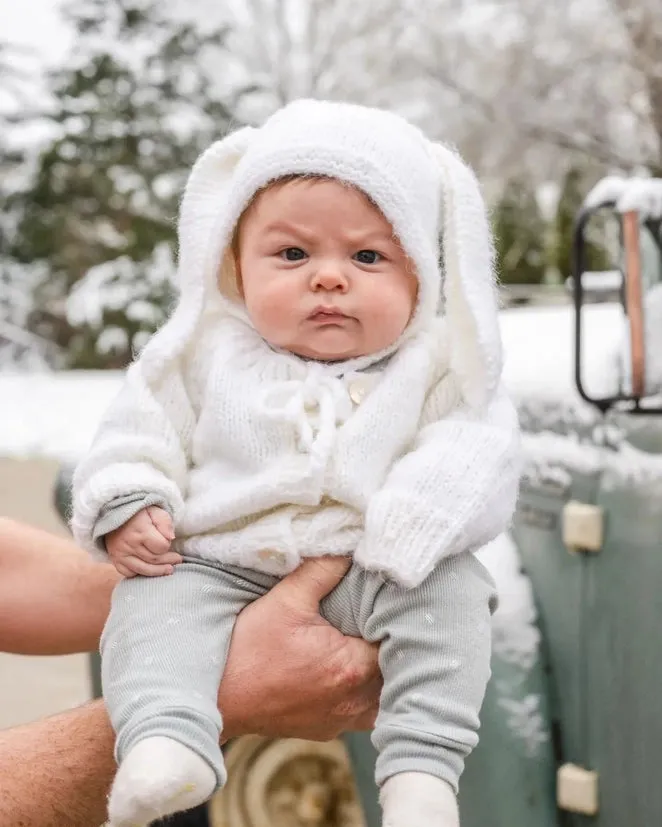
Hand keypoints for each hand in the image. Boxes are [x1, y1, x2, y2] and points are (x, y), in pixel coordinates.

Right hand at [106, 507, 181, 577]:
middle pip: (154, 560)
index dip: (167, 545)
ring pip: (143, 569)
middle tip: (177, 559)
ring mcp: (120, 553)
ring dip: (158, 571)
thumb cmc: (139, 513)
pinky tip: (148, 569)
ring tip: (169, 569)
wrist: (114, 513)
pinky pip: (128, 573)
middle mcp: (129, 543)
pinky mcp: (115, 559)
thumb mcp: (155, 511)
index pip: (161, 547)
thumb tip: (171, 538)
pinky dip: (139, 573)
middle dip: (168, 560)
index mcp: (140, 530)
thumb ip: (165, 523)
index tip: (168, 541)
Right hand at [219, 556, 381, 740]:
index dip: (396, 620)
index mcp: (349, 667)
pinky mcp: (325, 729)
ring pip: (381, 696)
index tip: (390, 603)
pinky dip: (363, 693)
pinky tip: (348, 669)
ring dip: (380, 673)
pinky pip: (360, 713)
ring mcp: (339, 721)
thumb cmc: (246, 652)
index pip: (396, 642)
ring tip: (369, 644)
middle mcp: (352, 701)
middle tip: (382, 619)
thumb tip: (346, 548)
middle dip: (392, 646)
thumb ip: (321, 571)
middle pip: (394, 672)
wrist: (213, 698)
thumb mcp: (284, 602)